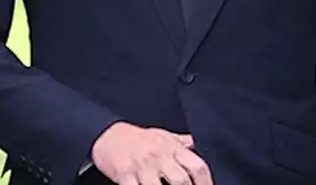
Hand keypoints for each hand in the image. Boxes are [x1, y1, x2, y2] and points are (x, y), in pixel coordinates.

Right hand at [91, 122, 212, 184]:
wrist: (108, 135)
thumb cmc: (139, 137)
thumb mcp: (164, 135)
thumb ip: (183, 143)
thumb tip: (199, 146)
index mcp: (172, 148)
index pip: (197, 165)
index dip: (206, 182)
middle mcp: (160, 157)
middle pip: (181, 180)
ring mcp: (142, 168)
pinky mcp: (125, 176)